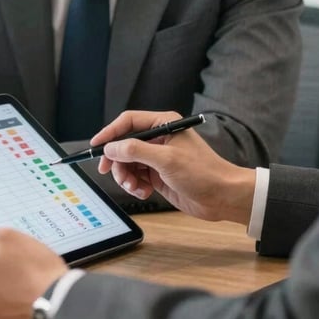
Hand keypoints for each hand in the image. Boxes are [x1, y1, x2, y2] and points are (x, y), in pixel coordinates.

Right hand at [93, 110, 254, 224]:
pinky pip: (136, 177)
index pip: (129, 121)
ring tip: (136, 187)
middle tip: (109, 172)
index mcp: (164, 123)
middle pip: (124, 144)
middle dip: (117, 160)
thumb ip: (136, 151)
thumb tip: (112, 147)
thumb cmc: (203, 172)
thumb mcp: (166, 159)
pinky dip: (135, 186)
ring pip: (128, 163)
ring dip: (126, 177)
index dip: (110, 132)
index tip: (96, 145)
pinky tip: (145, 192)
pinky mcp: (158, 174)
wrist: (222, 196)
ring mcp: (158, 157)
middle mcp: (159, 138)